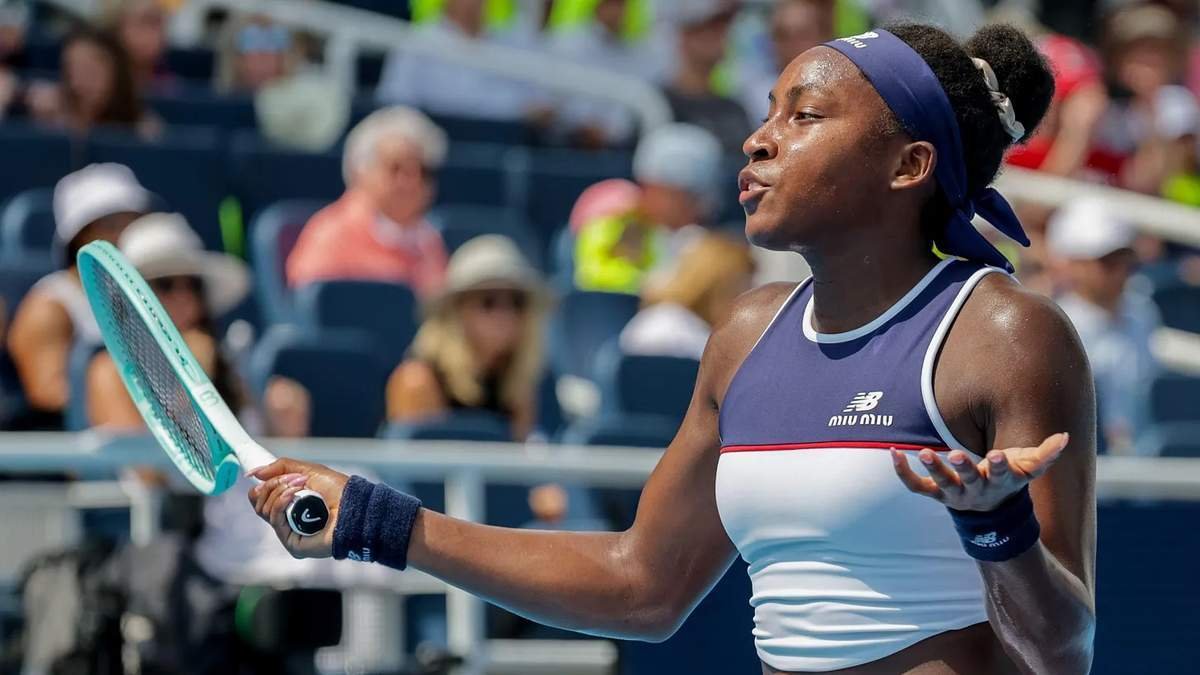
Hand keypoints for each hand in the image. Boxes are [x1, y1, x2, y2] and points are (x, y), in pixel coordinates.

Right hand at [248, 459, 348, 557]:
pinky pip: (275, 520)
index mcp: (288, 506)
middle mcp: (286, 521)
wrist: (355, 505)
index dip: (263, 485)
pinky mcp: (292, 543)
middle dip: (272, 484)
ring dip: (279, 491)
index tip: (270, 474)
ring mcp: (288, 533)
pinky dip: (281, 502)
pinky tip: (295, 494)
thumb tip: (253, 473)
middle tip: (293, 479)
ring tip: (300, 484)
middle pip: (259, 504)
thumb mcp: (308, 471)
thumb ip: (281, 467)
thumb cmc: (338, 490)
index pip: (260, 498)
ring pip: (264, 510)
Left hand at [891, 433, 1068, 511]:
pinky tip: (892, 452)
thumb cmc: (1009, 479)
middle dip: (963, 468)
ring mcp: (953, 493)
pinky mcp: (934, 493)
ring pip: (941, 483)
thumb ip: (1046, 455)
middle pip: (968, 480)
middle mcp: (975, 489)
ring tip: (923, 452)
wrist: (990, 512)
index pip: (1002, 475)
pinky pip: (915, 485)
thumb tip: (1065, 437)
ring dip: (933, 468)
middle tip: (956, 455)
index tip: (999, 456)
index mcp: (999, 482)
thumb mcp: (1028, 469)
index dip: (1001, 467)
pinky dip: (902, 472)